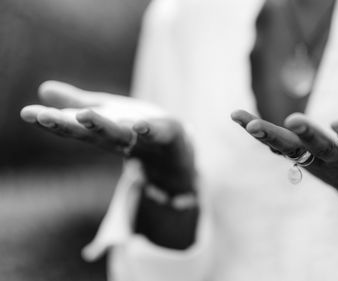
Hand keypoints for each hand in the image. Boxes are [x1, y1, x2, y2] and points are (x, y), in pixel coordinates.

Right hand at [21, 81, 194, 193]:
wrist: (176, 153)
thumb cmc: (136, 130)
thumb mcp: (106, 112)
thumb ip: (77, 104)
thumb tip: (44, 88)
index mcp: (101, 131)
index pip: (72, 126)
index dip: (50, 121)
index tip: (26, 113)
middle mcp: (118, 138)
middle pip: (90, 133)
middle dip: (68, 126)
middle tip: (44, 118)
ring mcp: (143, 139)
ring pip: (121, 134)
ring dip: (103, 127)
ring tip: (86, 116)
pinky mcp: (168, 135)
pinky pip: (158, 134)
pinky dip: (149, 131)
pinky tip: (140, 125)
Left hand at [231, 107, 337, 244]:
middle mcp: (337, 162)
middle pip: (321, 150)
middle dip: (309, 137)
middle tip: (294, 121)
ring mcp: (314, 162)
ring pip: (290, 150)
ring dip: (269, 137)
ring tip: (247, 123)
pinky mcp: (298, 157)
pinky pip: (275, 145)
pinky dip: (257, 133)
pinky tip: (237, 117)